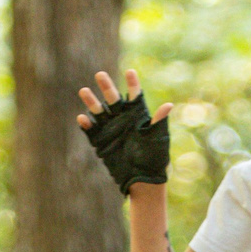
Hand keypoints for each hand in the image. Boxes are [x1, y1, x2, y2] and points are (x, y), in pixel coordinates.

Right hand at [76, 70, 170, 195]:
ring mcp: (110, 129)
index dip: (133, 84)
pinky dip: (86, 124)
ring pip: (98, 111)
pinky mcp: (100, 141)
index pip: (134, 96)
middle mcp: (122, 119)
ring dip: (91, 101)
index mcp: (137, 116)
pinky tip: (82, 117)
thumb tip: (168, 105)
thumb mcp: (158, 138)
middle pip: (113, 99)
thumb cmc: (154, 158)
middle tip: (100, 74)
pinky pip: (90, 130)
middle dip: (106, 87)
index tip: (130, 72)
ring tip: (84, 90)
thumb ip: (158, 122)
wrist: (143, 179)